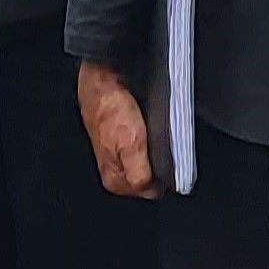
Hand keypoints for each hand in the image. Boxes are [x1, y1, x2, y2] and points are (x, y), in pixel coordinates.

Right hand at [77, 61, 156, 199]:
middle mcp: (115, 169)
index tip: (165, 158)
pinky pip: (144, 143)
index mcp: (114, 180)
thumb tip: (154, 188)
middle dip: (158, 162)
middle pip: (149, 176)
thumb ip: (141, 175)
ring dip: (156, 148)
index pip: (150, 191)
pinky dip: (151, 136)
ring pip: (148, 159)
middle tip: (159, 142)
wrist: (102, 78)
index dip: (162, 176)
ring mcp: (117, 152)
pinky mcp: (121, 136)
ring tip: (154, 132)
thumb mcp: (130, 147)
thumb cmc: (111, 108)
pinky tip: (149, 124)